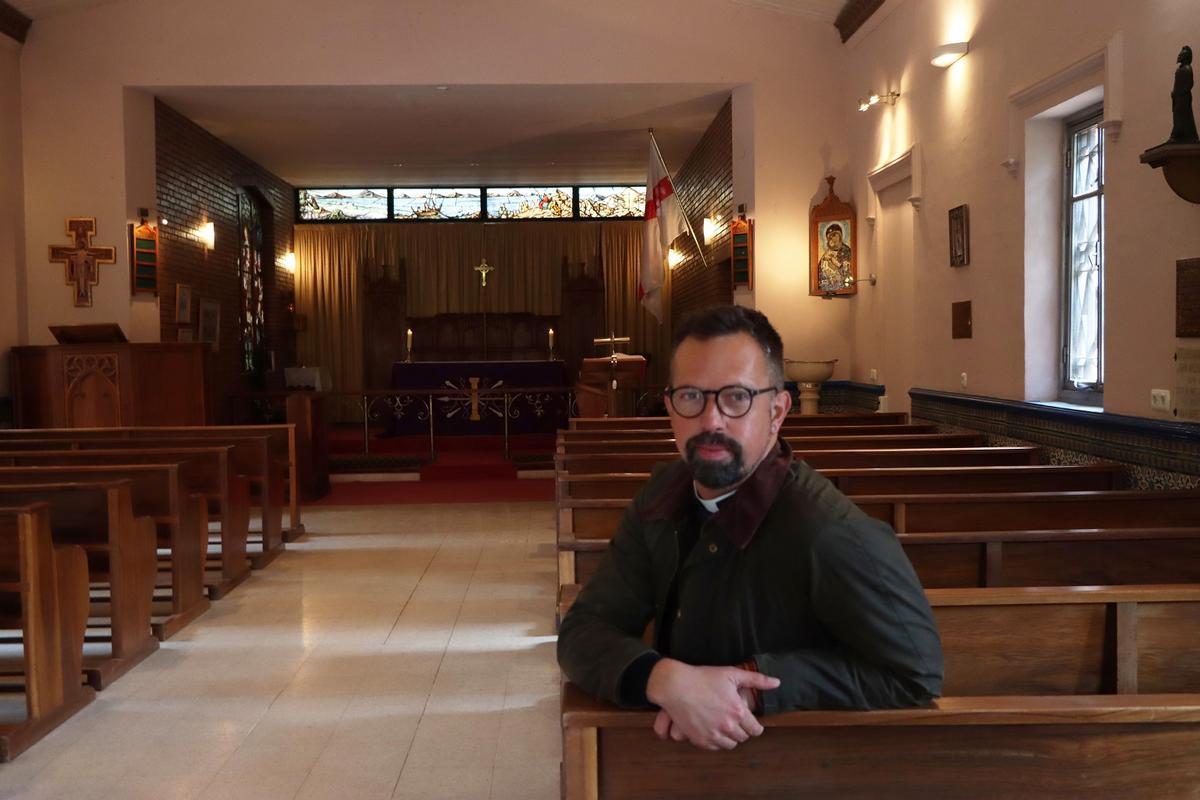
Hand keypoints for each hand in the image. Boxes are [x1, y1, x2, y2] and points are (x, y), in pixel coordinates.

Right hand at [646, 659, 779, 750]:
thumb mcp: (732, 674)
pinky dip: (716, 742)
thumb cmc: (703, 677)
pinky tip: (713, 730)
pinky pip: (715, 748)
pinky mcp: (700, 740)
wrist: (676, 686)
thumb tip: (776, 682)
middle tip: (735, 722)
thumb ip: (757, 680)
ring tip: (724, 727)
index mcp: (738, 711)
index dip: (755, 728)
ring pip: (730, 745)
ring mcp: (713, 734)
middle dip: (742, 731)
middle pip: (743, 738)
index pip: (755, 730)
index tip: (752, 725)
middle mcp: (728, 726)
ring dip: (730, 738)